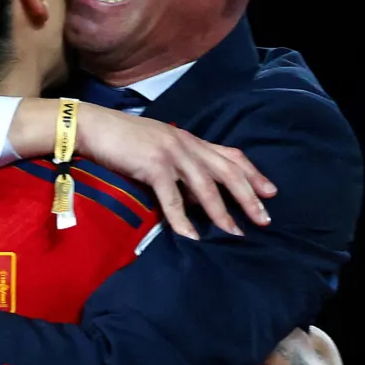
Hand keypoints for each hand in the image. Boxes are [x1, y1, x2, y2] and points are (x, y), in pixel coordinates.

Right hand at [77, 104, 275, 238]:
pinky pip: (173, 198)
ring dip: (222, 212)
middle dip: (248, 196)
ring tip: (235, 233)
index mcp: (189, 140)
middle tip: (264, 219)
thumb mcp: (158, 149)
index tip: (271, 192)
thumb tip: (196, 199)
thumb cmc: (122, 140)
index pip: (231, 156)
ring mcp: (171, 154)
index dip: (253, 174)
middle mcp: (186, 144)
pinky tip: (192, 237)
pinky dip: (183, 220)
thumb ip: (179, 168)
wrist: (93, 126)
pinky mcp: (153, 165)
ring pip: (206, 187)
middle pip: (227, 171)